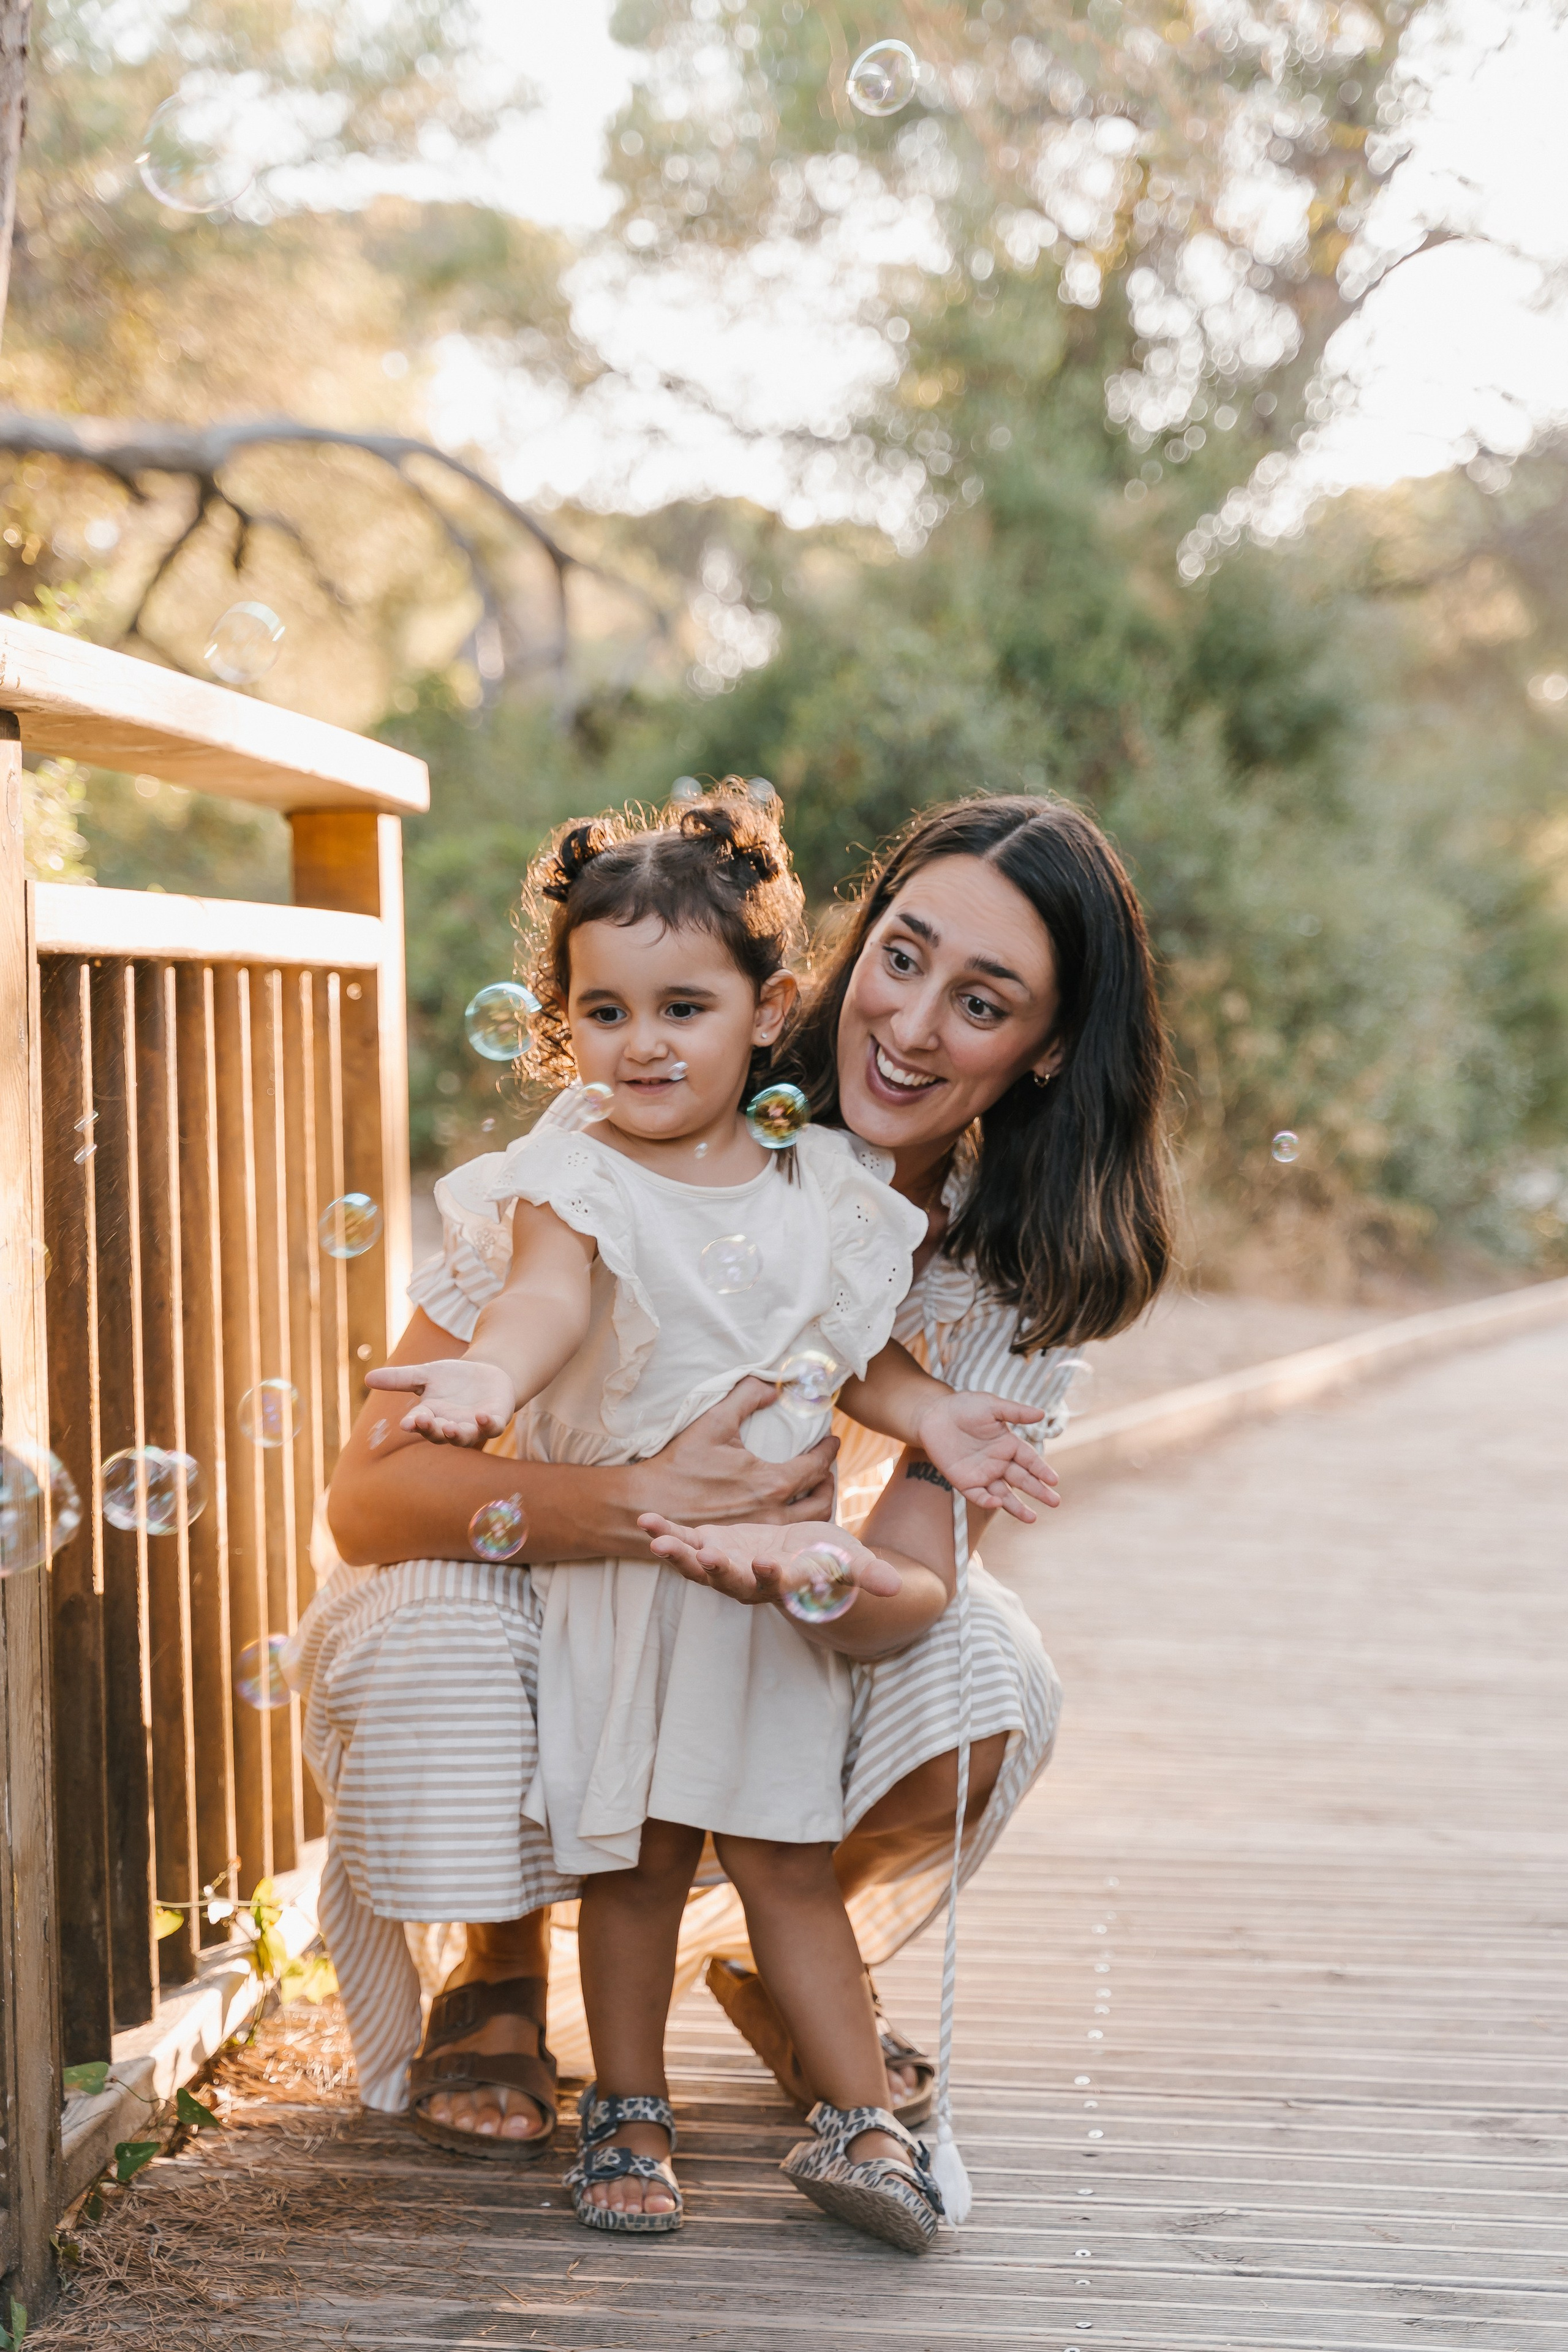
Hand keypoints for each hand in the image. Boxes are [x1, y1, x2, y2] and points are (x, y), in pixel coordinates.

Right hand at [364, 1357, 517, 1447]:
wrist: (488, 1375)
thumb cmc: (454, 1378)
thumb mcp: (426, 1374)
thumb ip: (400, 1379)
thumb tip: (367, 1378)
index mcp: (431, 1416)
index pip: (419, 1423)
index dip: (413, 1423)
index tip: (406, 1422)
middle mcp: (450, 1426)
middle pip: (438, 1434)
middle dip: (431, 1429)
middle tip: (424, 1421)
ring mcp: (473, 1426)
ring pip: (464, 1437)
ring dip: (457, 1435)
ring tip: (451, 1428)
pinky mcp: (495, 1421)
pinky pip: (492, 1428)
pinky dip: (488, 1425)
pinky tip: (483, 1416)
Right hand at [636, 1377, 838, 1525]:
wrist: (647, 1505)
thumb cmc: (680, 1464)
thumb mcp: (713, 1421)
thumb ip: (747, 1396)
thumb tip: (773, 1386)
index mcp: (772, 1483)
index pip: (817, 1466)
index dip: (828, 1450)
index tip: (831, 1440)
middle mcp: (775, 1515)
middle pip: (822, 1501)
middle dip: (829, 1482)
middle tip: (826, 1468)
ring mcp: (762, 1538)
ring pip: (808, 1526)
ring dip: (817, 1505)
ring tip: (813, 1491)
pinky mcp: (749, 1550)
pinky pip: (786, 1540)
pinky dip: (798, 1527)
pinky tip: (790, 1515)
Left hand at [638, 1515, 902, 1608]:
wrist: (801, 1557)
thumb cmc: (828, 1559)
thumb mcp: (849, 1561)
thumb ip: (867, 1574)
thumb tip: (896, 1587)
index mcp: (784, 1582)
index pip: (779, 1583)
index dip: (773, 1575)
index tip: (768, 1563)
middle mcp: (750, 1581)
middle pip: (729, 1581)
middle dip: (714, 1571)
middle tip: (703, 1557)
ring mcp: (727, 1567)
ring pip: (699, 1566)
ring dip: (679, 1554)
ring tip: (658, 1540)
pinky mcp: (711, 1549)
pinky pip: (684, 1543)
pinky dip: (666, 1532)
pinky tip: (646, 1522)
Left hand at [913, 1391, 1060, 1521]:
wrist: (933, 1414)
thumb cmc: (964, 1407)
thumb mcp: (992, 1406)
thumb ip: (1015, 1412)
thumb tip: (1042, 1414)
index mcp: (1009, 1445)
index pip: (1030, 1460)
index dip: (1042, 1470)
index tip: (1054, 1480)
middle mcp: (999, 1462)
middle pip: (1022, 1480)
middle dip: (1038, 1491)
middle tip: (1055, 1502)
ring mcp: (983, 1474)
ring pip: (1004, 1494)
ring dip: (1017, 1507)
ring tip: (1032, 1519)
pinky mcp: (965, 1482)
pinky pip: (978, 1495)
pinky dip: (987, 1501)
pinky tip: (997, 1503)